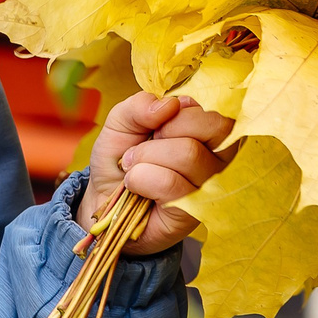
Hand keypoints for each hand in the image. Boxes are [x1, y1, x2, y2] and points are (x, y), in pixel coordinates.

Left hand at [78, 91, 235, 255]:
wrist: (101, 199)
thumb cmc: (119, 158)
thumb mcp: (121, 121)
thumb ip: (140, 105)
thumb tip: (170, 105)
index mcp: (206, 131)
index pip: (214, 109)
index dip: (178, 113)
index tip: (155, 126)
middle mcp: (217, 158)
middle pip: (214, 127)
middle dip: (167, 131)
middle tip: (146, 145)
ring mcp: (209, 187)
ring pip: (189, 154)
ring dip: (146, 157)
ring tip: (133, 167)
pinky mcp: (193, 212)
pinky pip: (170, 183)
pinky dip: (141, 178)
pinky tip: (135, 186)